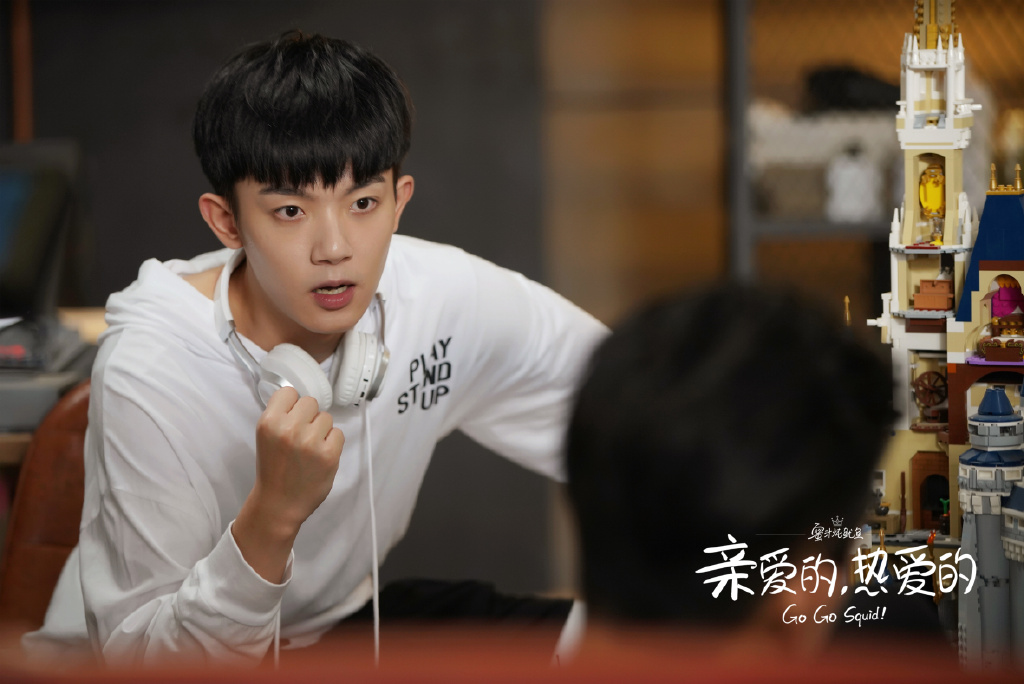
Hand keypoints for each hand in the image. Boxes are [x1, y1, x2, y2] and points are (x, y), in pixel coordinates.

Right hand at [252, 386, 344, 531]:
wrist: (279, 504)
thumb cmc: (273, 469)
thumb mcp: (266, 437)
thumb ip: (281, 416)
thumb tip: (300, 399)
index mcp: (269, 423)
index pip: (289, 392)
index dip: (292, 405)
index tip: (291, 417)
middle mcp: (289, 429)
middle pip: (310, 402)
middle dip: (308, 417)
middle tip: (301, 435)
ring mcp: (310, 442)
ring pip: (326, 417)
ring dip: (321, 430)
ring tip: (309, 448)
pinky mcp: (329, 455)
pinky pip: (338, 433)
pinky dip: (332, 443)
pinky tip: (320, 455)